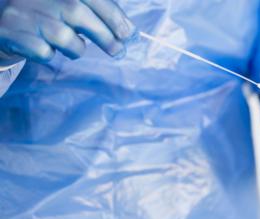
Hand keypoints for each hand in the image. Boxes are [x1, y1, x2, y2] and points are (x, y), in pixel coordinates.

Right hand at [0, 0, 135, 64]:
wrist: (2, 24)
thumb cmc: (44, 16)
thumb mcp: (66, 5)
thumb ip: (94, 10)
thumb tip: (128, 31)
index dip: (114, 15)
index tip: (130, 33)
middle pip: (78, 13)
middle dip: (105, 35)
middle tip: (119, 52)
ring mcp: (21, 12)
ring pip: (63, 36)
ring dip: (77, 48)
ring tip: (75, 47)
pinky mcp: (11, 32)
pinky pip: (43, 51)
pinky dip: (50, 55)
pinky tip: (45, 48)